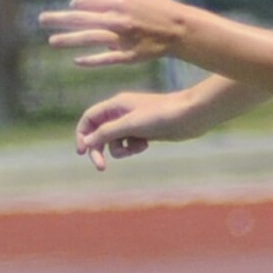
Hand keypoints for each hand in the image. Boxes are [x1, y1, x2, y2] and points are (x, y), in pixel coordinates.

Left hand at [40, 0, 187, 65]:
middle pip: (83, 18)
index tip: (72, 9)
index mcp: (119, 1)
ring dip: (70, 40)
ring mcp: (124, 38)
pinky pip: (107, 59)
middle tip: (41, 20)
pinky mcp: (130, 55)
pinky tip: (77, 61)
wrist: (180, 28)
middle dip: (59, 19)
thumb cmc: (156, 6)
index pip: (87, 2)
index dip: (77, 5)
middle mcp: (119, 18)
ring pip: (91, 38)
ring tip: (51, 42)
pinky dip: (92, 60)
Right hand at [74, 89, 219, 169]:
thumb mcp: (130, 124)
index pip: (89, 119)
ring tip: (136, 148)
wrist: (190, 116)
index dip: (83, 134)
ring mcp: (133, 123)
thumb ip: (107, 132)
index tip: (82, 152)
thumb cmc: (161, 115)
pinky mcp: (144, 133)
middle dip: (99, 149)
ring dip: (120, 150)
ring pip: (115, 142)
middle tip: (101, 168)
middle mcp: (122, 113)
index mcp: (115, 105)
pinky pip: (129, 145)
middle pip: (100, 133)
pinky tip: (145, 145)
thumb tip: (87, 142)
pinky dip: (133, 148)